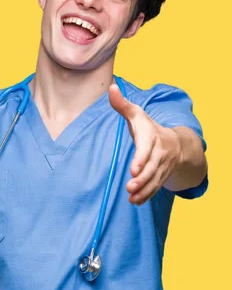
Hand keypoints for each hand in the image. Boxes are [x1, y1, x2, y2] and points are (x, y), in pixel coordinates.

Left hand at [108, 84, 181, 204]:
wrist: (177, 142)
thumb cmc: (148, 127)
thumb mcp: (136, 114)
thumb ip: (122, 104)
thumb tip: (111, 87)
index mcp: (151, 138)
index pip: (146, 150)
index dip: (141, 160)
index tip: (133, 169)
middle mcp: (159, 153)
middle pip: (151, 168)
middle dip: (142, 179)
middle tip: (130, 188)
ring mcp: (162, 166)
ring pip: (154, 180)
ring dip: (144, 190)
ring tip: (131, 198)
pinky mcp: (161, 175)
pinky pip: (155, 187)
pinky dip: (147, 195)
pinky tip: (136, 202)